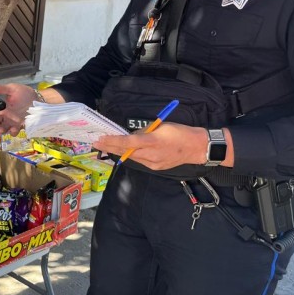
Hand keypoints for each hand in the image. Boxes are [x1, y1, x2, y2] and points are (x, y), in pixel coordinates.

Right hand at [0, 83, 35, 134]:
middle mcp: (7, 117)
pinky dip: (13, 132)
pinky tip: (13, 129)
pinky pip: (15, 131)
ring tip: (0, 130)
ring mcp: (14, 123)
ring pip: (5, 129)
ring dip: (2, 130)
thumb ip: (1, 89)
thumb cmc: (24, 94)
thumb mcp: (12, 89)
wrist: (38, 99)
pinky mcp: (21, 126)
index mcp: (3, 109)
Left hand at [93, 123, 207, 169]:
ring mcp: (153, 163)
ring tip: (107, 146)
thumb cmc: (180, 133)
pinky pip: (140, 161)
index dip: (113, 141)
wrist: (196, 147)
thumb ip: (144, 133)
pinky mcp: (156, 168)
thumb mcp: (161, 127)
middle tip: (97, 143)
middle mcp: (151, 154)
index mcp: (153, 141)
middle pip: (126, 152)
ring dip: (119, 151)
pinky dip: (132, 155)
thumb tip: (131, 136)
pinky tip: (125, 151)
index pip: (128, 142)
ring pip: (131, 157)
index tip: (101, 139)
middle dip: (110, 147)